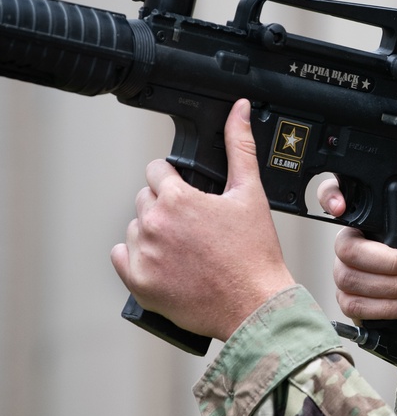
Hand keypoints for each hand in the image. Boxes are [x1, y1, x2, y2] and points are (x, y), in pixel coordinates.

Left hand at [111, 100, 295, 340]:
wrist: (255, 305)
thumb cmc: (255, 255)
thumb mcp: (250, 194)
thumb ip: (239, 147)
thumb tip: (238, 110)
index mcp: (177, 199)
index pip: (156, 172)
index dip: (176, 182)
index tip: (192, 199)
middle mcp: (154, 224)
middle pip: (145, 200)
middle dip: (166, 209)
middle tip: (195, 229)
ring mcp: (144, 255)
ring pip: (135, 229)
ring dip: (155, 235)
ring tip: (186, 251)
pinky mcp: (138, 283)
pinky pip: (122, 258)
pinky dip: (139, 260)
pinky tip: (167, 265)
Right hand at [318, 172, 396, 347]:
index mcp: (373, 219)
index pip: (336, 196)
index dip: (330, 198)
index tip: (341, 209)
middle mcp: (356, 243)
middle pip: (346, 248)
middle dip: (387, 262)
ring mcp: (349, 273)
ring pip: (349, 278)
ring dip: (390, 286)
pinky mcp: (351, 301)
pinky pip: (353, 304)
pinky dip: (384, 307)